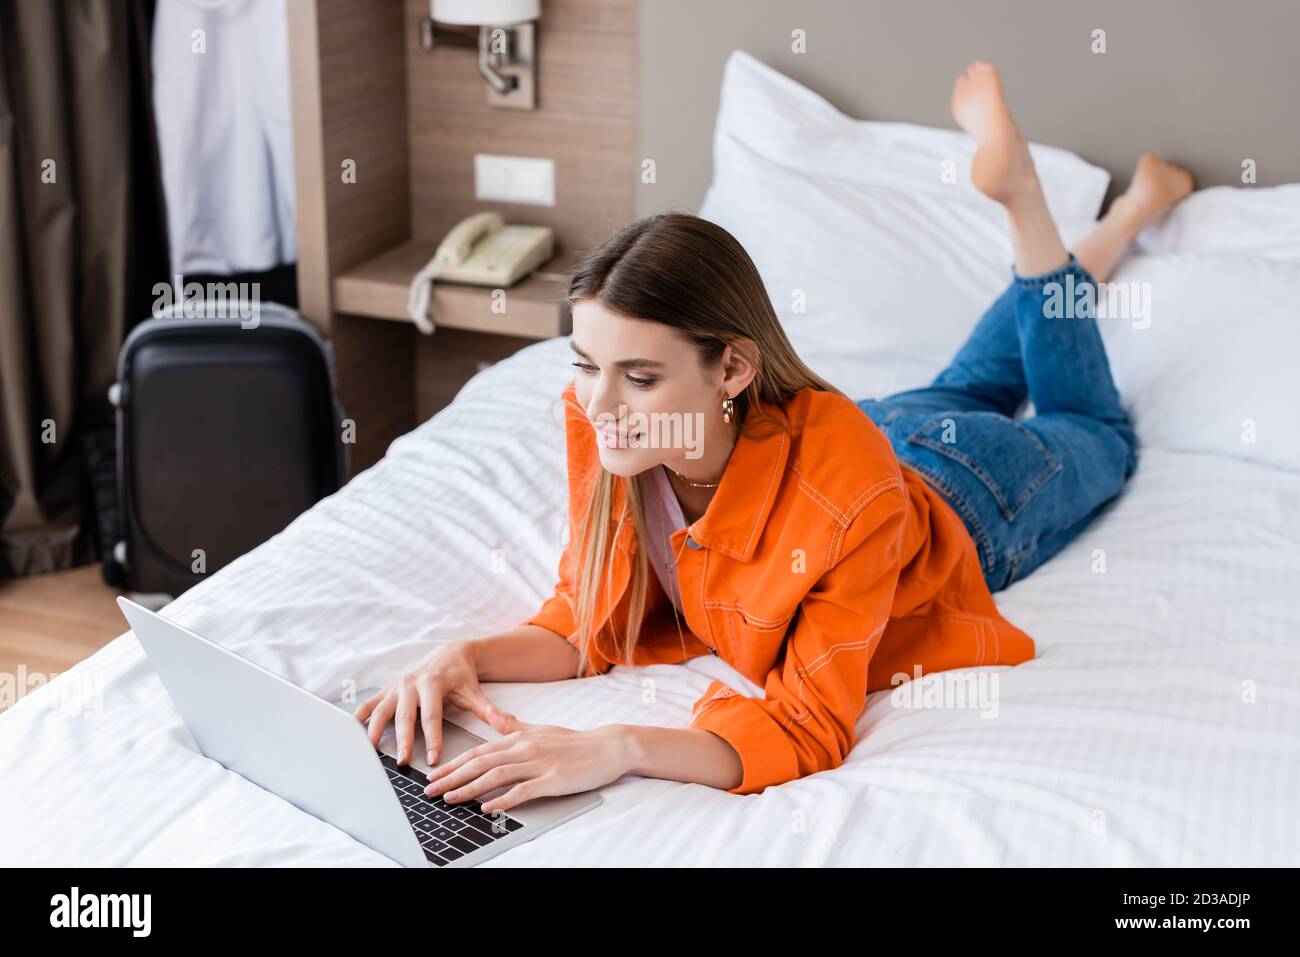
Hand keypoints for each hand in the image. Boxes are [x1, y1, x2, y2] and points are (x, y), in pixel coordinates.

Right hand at [353, 641, 515, 765]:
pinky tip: (353, 730)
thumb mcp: (475, 692)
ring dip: (377, 730)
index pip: (432, 715)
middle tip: (403, 761)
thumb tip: (509, 726)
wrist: (449, 653)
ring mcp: (397, 686)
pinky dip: (361, 715)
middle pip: (405, 715)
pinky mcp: (388, 689)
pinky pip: (371, 702)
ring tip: (373, 750)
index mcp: (433, 684)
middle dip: (404, 739)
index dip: (433, 737)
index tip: (434, 758)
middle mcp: (411, 684)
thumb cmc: (462, 676)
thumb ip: (490, 711)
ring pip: (383, 709)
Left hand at [423, 722, 629, 813]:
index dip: (453, 764)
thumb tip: (500, 721)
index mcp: (519, 737)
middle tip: (430, 790)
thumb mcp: (542, 730)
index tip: (434, 775)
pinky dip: (502, 800)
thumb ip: (517, 727)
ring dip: (469, 789)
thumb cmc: (575, 742)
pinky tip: (487, 808)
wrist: (608, 747)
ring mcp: (538, 763)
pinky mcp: (552, 779)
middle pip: (480, 762)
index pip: (478, 751)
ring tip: (450, 800)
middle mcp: (524, 747)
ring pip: (495, 775)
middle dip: (451, 777)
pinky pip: (522, 791)